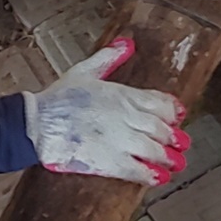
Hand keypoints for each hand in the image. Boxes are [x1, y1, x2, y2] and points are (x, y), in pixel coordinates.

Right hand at [23, 38, 190, 185]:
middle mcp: (126, 116)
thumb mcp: (84, 71)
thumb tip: (127, 43)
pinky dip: (152, 174)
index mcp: (121, 94)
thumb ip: (108, 58)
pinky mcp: (111, 161)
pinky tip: (160, 177)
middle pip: (161, 128)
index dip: (172, 110)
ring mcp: (121, 140)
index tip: (178, 115)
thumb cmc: (58, 97)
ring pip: (155, 150)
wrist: (38, 123)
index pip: (158, 102)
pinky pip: (139, 170)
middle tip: (182, 143)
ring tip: (177, 163)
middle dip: (174, 137)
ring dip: (169, 157)